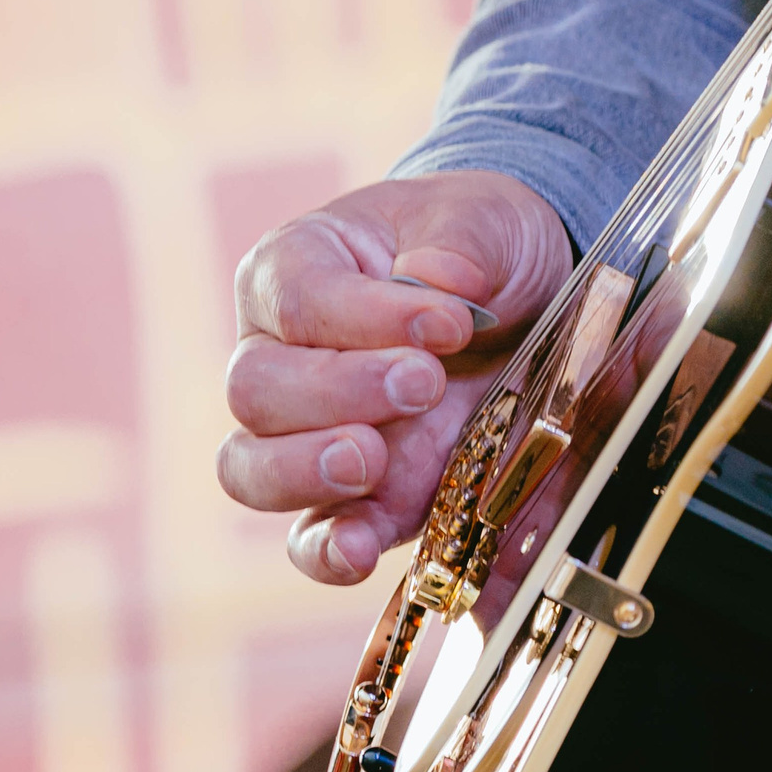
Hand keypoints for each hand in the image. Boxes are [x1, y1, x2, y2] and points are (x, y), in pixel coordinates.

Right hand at [218, 171, 571, 584]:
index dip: (363, 316)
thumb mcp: (482, 220)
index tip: (448, 322)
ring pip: (250, 467)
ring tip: (373, 459)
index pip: (294, 300)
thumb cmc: (477, 247)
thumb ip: (459, 244)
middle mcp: (277, 354)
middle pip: (257, 390)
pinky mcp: (348, 497)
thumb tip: (438, 281)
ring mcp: (304, 434)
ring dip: (308, 471)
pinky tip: (357, 551)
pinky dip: (326, 549)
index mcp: (293, 268)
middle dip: (338, 392)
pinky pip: (307, 537)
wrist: (520, 301)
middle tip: (424, 383)